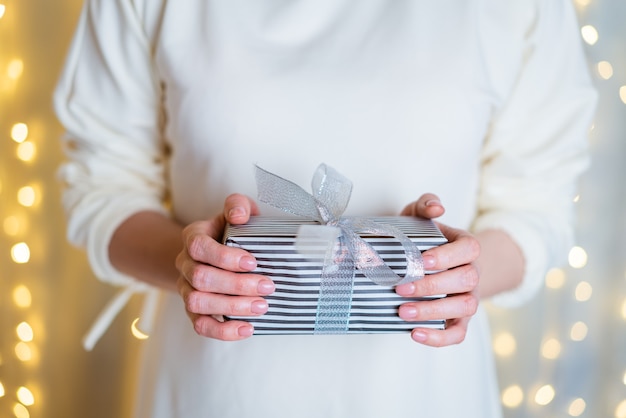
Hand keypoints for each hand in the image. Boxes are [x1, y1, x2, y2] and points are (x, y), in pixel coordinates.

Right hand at [176, 194, 274, 340]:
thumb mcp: (235, 211)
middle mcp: (185, 264)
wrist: (213, 252)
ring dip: (232, 307)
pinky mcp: (194, 311)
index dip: (224, 257)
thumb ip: (238, 206)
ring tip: (262, 306)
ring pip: (198, 303)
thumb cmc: (230, 230)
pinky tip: (247, 328)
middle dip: (237, 285)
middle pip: (201, 279)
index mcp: (193, 237)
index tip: (253, 262)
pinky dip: (223, 332)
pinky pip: (200, 325)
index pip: (199, 247)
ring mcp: (187, 289)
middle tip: (268, 286)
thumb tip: (240, 215)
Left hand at [396, 193, 479, 346]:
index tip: (421, 260)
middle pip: (466, 280)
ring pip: (464, 307)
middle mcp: (472, 273)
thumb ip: (426, 205)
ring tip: (403, 311)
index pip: (468, 249)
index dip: (447, 256)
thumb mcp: (422, 216)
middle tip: (400, 287)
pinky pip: (458, 333)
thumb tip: (436, 208)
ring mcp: (468, 297)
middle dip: (432, 285)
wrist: (438, 263)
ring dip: (433, 311)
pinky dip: (439, 338)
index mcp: (466, 247)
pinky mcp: (460, 319)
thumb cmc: (426, 239)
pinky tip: (415, 333)